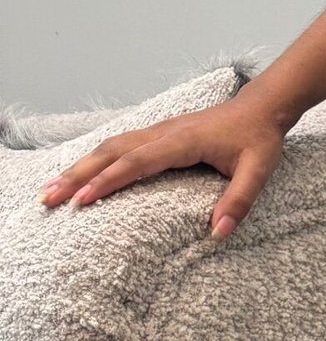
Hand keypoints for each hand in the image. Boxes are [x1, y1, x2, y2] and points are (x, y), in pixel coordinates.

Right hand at [36, 95, 288, 239]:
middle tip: (48, 198)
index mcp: (183, 141)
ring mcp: (159, 130)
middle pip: (110, 152)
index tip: (83, 200)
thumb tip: (218, 233)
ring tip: (52, 188)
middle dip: (77, 175)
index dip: (109, 181)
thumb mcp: (258, 172)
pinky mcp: (159, 134)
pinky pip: (119, 145)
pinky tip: (80, 173)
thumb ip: (239, 202)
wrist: (262, 107)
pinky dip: (95, 159)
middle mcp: (164, 132)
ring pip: (110, 146)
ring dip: (79, 166)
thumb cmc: (260, 138)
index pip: (137, 162)